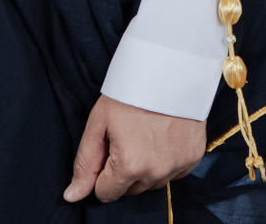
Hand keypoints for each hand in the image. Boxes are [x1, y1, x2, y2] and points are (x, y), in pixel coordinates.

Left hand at [63, 95, 205, 202]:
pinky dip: (165, 161)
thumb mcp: (99, 123)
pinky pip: (173, 173)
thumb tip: (72, 196)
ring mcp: (178, 165)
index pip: (106, 193)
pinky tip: (162, 137)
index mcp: (129, 165)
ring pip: (152, 183)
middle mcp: (156, 172)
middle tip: (126, 137)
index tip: (108, 148)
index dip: (102, 173)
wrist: (170, 68)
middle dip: (123, 171)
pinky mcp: (193, 157)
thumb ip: (85, 163)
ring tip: (145, 135)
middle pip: (130, 190)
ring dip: (145, 168)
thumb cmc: (130, 92)